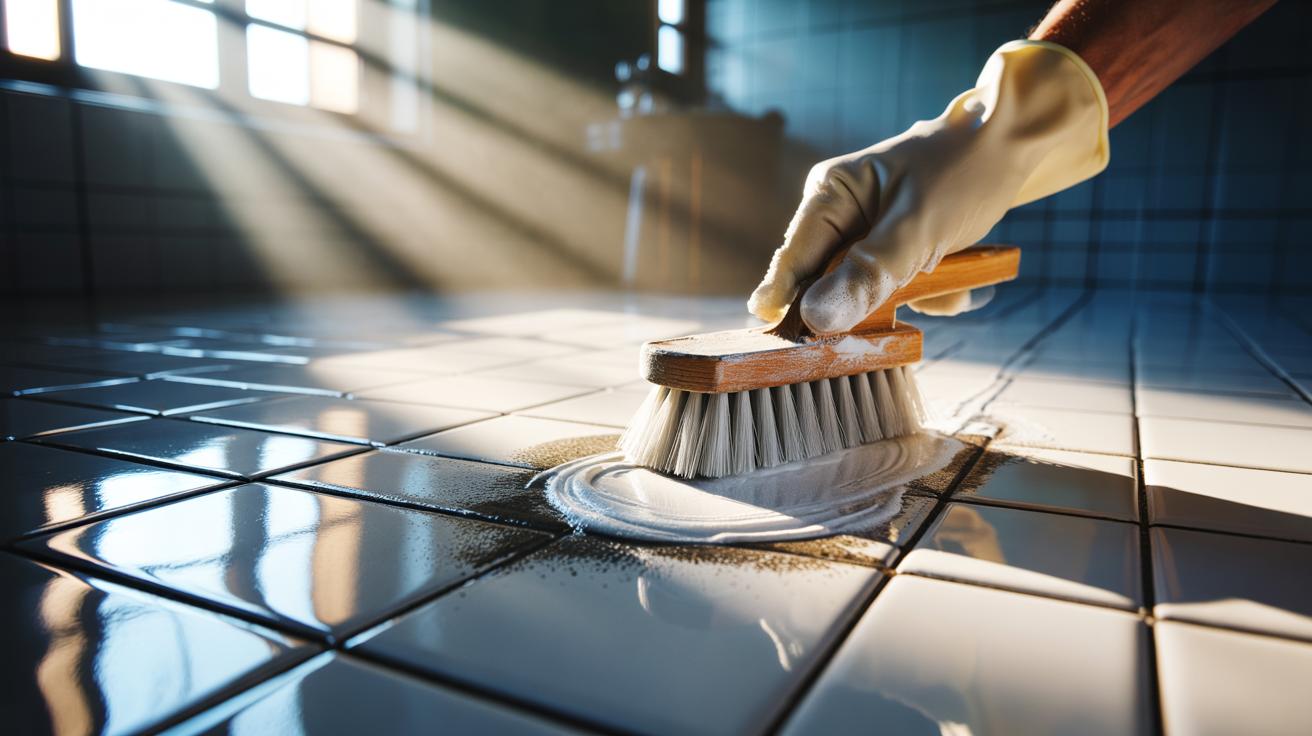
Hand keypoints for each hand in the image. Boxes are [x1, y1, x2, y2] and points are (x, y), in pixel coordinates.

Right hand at [748, 41, 1109, 333]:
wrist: (1016, 144)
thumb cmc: (965, 171)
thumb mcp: (918, 226)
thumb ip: (867, 274)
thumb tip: (815, 320)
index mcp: (829, 194)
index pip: (792, 262)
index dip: (788, 309)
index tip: (793, 351)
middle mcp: (839, 215)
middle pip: (826, 284)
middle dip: (871, 301)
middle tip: (908, 295)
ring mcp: (865, 234)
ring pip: (866, 294)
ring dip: (911, 298)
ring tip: (948, 276)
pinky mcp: (892, 249)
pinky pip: (897, 290)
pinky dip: (930, 292)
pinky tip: (959, 276)